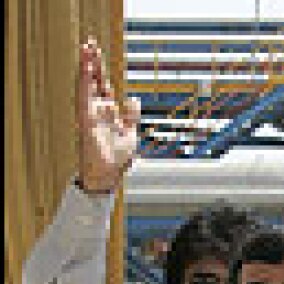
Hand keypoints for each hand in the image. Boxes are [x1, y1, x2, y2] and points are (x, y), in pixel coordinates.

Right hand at [77, 38, 139, 193]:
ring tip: (86, 47)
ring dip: (87, 66)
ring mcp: (91, 113)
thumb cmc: (118, 157)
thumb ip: (131, 115)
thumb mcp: (130, 132)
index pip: (104, 84)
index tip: (98, 52)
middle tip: (90, 42)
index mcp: (109, 111)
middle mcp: (98, 109)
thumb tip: (133, 99)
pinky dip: (85, 81)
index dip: (101, 69)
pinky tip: (85, 67)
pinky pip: (84, 96)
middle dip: (93, 62)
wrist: (108, 174)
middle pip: (94, 80)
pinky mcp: (86, 119)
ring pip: (87, 84)